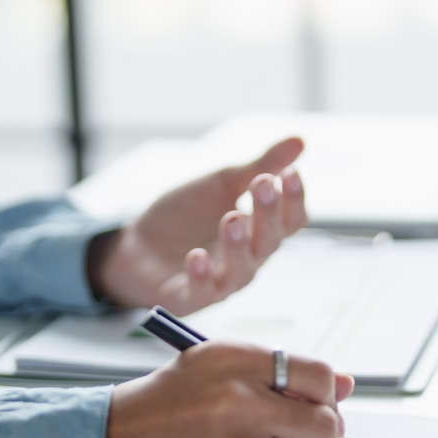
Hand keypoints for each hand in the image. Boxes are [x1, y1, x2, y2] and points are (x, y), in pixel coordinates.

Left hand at [88, 138, 308, 311]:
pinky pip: (201, 293)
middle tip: (262, 185)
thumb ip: (257, 166)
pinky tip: (195, 256)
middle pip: (269, 243)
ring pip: (241, 272)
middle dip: (268, 214)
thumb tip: (300, 139)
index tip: (290, 172)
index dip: (294, 198)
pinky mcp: (189, 298)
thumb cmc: (187, 214)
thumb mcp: (220, 183)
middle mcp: (247, 260)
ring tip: (232, 219)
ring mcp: (220, 281)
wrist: (137, 240)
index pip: (291, 221)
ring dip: (238, 246)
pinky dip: (200, 276)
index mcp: (259, 232)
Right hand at [98, 342, 354, 437]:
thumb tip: (347, 386)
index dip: (326, 394)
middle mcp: (239, 402)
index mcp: (234, 360)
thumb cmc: (160, 406)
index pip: (320, 376)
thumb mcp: (210, 369)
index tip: (314, 403)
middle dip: (319, 434)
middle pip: (325, 425)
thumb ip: (279, 373)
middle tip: (295, 435)